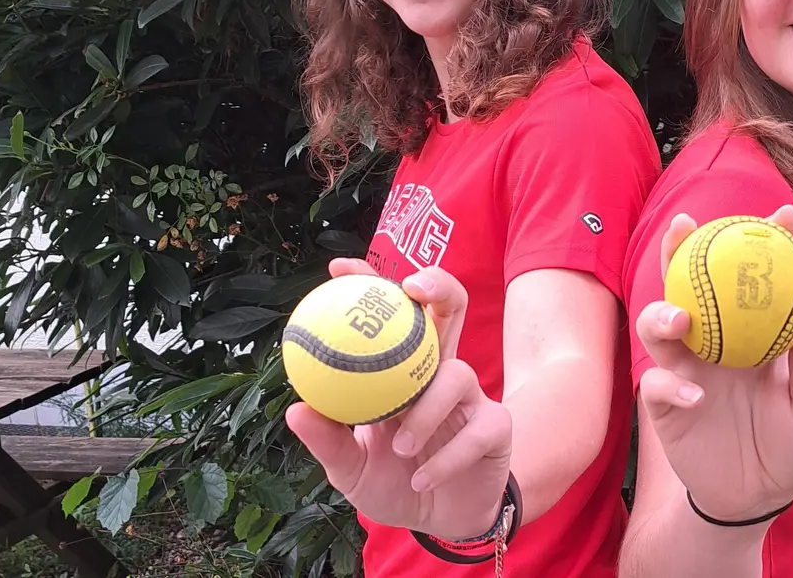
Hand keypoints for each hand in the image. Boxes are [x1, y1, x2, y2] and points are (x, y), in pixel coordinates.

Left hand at [286, 258, 511, 539]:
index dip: (370, 283)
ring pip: (458, 374)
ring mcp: (471, 397)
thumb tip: (296, 409)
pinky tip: (421, 480)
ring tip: (403, 446)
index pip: (391, 315)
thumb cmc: (395, 483)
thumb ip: (328, 440)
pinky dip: (445, 458)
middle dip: (437, 285)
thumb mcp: (351, 467)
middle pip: (449, 308)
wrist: (442, 522)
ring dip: (427, 409)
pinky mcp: (496, 427)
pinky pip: (476, 431)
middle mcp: (438, 372)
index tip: (339, 269)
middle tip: (412, 290)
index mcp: (402, 371)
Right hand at [634, 207, 792, 522]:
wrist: (756, 499)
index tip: (782, 212)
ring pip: (659, 327)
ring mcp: (687, 371)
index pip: (758, 281)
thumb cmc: (791, 449)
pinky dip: (671, 387)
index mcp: (755, 337)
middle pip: (691, 286)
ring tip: (680, 317)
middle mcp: (716, 344)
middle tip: (688, 225)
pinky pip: (658, 385)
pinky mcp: (665, 406)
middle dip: (683, 251)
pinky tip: (695, 397)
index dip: (767, 243)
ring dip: (663, 314)